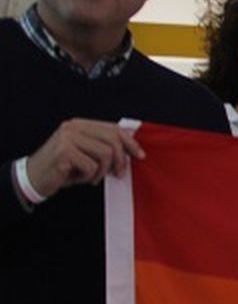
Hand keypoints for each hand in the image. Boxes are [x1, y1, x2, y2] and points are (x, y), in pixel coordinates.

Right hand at [24, 119, 143, 198]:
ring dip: (102, 171)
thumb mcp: (85, 154)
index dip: (130, 142)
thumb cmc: (61, 168)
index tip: (139, 154)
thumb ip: (103, 148)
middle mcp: (73, 128)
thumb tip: (131, 151)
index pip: (113, 128)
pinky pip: (92, 166)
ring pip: (105, 154)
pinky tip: (78, 177)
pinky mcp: (64, 152)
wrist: (33, 178)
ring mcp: (68, 138)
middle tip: (118, 173)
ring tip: (91, 176)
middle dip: (121, 159)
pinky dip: (88, 176)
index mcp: (80, 125)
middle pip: (112, 139)